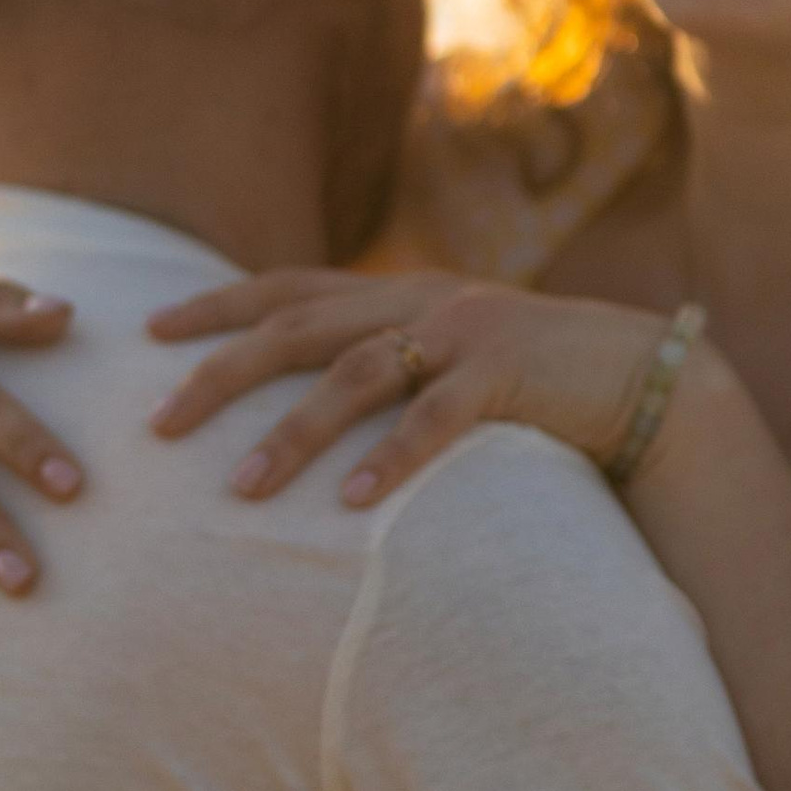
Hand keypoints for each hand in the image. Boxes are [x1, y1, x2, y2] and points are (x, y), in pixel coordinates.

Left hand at [146, 268, 665, 505]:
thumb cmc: (531, 381)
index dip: (215, 305)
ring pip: (353, 377)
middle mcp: (417, 299)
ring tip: (237, 489)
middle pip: (295, 329)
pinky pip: (435, 419)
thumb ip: (382, 361)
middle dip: (218, 374)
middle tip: (156, 423)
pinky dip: (392, 460)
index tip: (147, 330)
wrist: (643, 374)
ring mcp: (463, 332)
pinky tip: (353, 503)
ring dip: (290, 434)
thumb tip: (301, 397)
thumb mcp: (444, 356)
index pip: (285, 288)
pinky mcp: (507, 374)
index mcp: (395, 291)